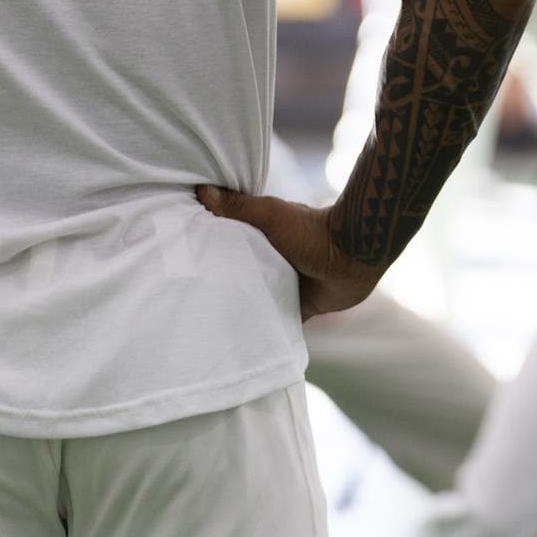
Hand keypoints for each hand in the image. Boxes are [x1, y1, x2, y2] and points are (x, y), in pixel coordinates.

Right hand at [196, 186, 382, 319]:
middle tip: (189, 304)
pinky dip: (265, 333)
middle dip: (222, 289)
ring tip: (207, 329)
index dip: (209, 256)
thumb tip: (200, 190)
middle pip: (241, 278)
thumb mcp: (271, 215)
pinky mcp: (299, 309)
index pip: (229, 248)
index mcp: (262, 239)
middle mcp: (272, 263)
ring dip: (242, 312)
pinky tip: (242, 345)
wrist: (354, 255)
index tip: (182, 267)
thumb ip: (239, 206)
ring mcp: (286, 287)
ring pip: (257, 303)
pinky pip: (278, 324)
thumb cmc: (313, 230)